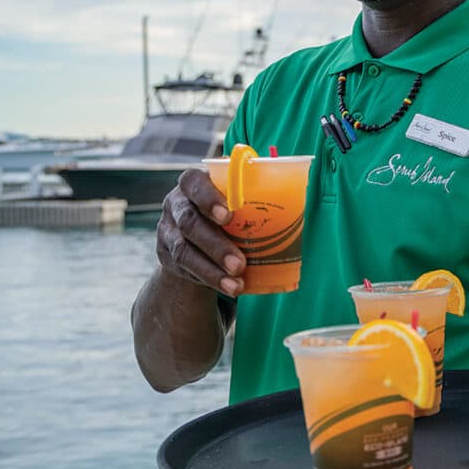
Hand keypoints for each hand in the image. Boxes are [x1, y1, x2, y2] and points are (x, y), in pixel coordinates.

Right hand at [156, 168, 245, 295]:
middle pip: (189, 221)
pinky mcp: (168, 256)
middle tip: (240, 262)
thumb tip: (301, 204)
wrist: (196, 235)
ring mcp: (167, 231)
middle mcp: (175, 204)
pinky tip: (229, 286)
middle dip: (216, 244)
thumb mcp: (236, 198)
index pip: (193, 182)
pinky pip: (185, 269)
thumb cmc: (228, 209)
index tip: (229, 215)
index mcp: (192, 183)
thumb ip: (254, 195)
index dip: (208, 198)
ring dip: (212, 268)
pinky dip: (209, 279)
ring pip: (184, 250)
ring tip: (237, 283)